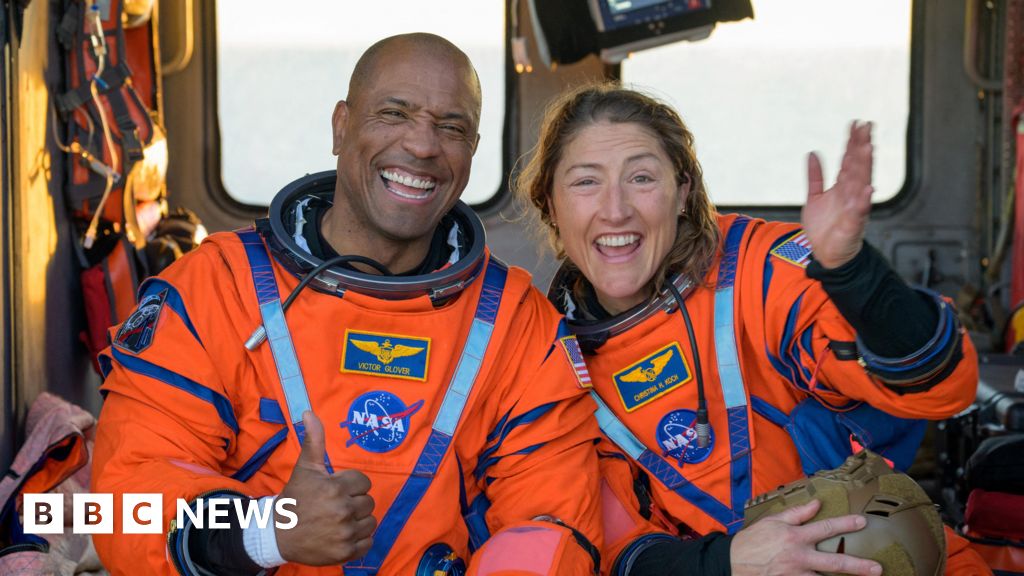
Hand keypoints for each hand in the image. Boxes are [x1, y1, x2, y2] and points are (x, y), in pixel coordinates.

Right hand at [276, 411, 376, 564]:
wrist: (277, 534)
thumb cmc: (295, 498)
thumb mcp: (305, 467)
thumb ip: (313, 440)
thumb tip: (309, 412)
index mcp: (335, 488)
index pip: (363, 482)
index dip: (350, 485)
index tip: (335, 490)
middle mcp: (342, 511)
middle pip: (368, 502)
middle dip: (354, 502)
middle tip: (334, 506)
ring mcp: (345, 534)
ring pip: (370, 522)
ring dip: (358, 521)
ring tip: (338, 520)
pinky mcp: (345, 553)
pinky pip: (368, 542)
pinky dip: (359, 540)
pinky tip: (342, 535)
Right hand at [730, 500, 881, 575]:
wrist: (732, 563)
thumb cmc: (752, 540)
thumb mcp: (772, 521)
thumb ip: (797, 513)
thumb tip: (816, 503)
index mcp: (795, 537)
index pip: (825, 528)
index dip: (845, 524)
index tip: (862, 522)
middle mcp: (799, 557)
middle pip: (834, 563)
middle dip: (857, 565)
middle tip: (877, 569)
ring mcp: (795, 575)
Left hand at [802, 121, 873, 268]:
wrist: (827, 254)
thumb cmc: (825, 228)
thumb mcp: (814, 198)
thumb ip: (815, 177)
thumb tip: (811, 153)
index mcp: (842, 186)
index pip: (849, 159)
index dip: (852, 142)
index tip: (856, 123)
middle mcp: (851, 194)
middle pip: (858, 166)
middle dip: (861, 146)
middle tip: (866, 127)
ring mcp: (853, 207)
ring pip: (860, 183)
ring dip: (864, 166)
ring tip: (868, 148)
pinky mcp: (852, 224)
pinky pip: (859, 211)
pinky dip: (864, 201)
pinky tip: (868, 189)